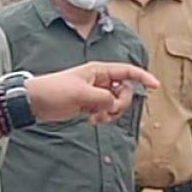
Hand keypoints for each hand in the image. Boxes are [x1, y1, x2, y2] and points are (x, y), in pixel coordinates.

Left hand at [26, 62, 160, 124]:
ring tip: (95, 117)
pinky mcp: (89, 105)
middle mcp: (99, 80)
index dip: (143, 77)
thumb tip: (114, 104)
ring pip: (115, 103)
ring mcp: (95, 93)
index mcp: (99, 71)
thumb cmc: (55, 91)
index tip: (155, 86)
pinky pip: (106, 111)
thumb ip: (103, 98)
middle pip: (124, 91)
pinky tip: (91, 120)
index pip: (127, 71)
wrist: (35, 101)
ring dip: (110, 113)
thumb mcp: (81, 94)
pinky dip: (103, 117)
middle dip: (120, 103)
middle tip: (107, 110)